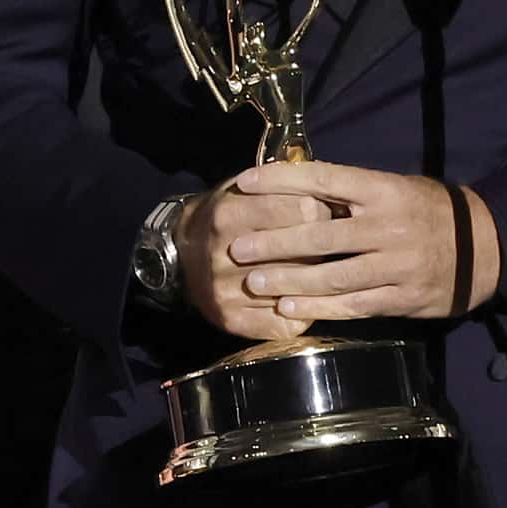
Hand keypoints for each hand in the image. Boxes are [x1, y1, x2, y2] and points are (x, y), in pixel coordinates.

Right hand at [177, 176, 336, 341]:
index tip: (323, 211)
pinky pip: (287, 322)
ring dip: (316, 278)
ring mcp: (227, 292)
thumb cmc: (224, 217)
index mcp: (227, 215)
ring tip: (318, 266)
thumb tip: (326, 191)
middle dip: (322, 244)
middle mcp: (224, 255)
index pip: (299, 210)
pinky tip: (303, 296)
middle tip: (327, 240)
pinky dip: (304, 310)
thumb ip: (279, 185)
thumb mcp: (243, 189)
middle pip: (302, 251)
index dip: (320, 210)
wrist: (179, 256)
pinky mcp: (234, 321)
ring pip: (297, 288)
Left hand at [214, 161, 502, 329]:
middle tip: (237, 247)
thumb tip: (293, 182)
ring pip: (333, 274)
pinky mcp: (402, 297)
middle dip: (274, 241)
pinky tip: (288, 308)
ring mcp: (397, 264)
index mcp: (384, 190)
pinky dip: (318, 307)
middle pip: (321, 233)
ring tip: (253, 282)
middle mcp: (389, 225)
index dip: (281, 180)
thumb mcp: (395, 189)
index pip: (324, 179)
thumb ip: (352, 191)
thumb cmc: (427, 212)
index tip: (245, 183)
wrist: (484, 249)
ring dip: (289, 279)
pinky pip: (353, 304)